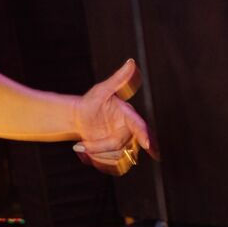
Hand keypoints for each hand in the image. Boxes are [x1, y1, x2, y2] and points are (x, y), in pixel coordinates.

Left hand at [72, 58, 152, 175]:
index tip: (148, 146)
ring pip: (117, 156)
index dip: (144, 135)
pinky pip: (113, 163)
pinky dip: (99, 160)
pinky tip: (88, 151)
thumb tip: (131, 62)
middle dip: (102, 146)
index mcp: (129, 115)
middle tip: (82, 144)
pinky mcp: (118, 153)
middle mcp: (130, 130)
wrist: (79, 118)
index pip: (138, 126)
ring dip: (98, 153)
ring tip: (83, 144)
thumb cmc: (91, 102)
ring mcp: (125, 143)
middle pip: (122, 144)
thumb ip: (118, 79)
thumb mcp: (101, 90)